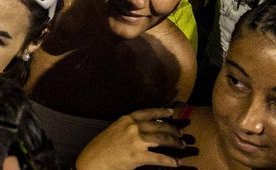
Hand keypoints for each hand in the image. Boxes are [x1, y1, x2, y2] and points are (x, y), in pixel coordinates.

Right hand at [73, 108, 193, 169]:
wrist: (94, 160)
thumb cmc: (102, 147)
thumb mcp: (115, 130)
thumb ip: (129, 128)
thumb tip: (145, 130)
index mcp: (126, 119)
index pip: (148, 112)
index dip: (162, 112)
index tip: (172, 112)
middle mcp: (133, 127)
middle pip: (159, 126)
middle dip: (173, 130)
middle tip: (181, 134)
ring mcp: (136, 141)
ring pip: (162, 139)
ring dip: (174, 143)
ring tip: (182, 146)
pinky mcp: (138, 156)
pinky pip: (158, 158)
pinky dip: (169, 160)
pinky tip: (176, 162)